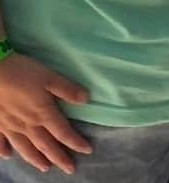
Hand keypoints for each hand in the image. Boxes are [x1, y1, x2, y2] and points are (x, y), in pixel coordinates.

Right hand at [0, 53, 91, 174]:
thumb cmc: (22, 72)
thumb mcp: (50, 77)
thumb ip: (67, 89)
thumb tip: (86, 100)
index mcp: (43, 114)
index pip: (63, 133)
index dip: (76, 142)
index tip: (87, 151)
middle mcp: (27, 125)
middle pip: (45, 145)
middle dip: (59, 158)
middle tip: (70, 169)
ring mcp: (9, 127)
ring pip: (25, 148)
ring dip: (36, 159)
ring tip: (45, 168)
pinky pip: (0, 142)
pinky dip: (4, 150)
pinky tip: (8, 156)